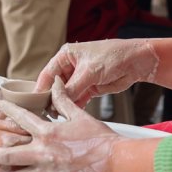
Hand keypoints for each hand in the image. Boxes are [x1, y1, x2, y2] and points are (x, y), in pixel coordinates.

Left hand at [0, 78, 122, 171]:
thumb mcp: (79, 115)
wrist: (115, 161)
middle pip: (6, 154)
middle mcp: (42, 152)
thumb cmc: (99, 139)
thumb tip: (54, 82)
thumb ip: (62, 100)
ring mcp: (45, 171)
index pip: (21, 118)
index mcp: (48, 132)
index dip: (7, 111)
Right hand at [35, 39, 159, 106]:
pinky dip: (75, 106)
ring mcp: (81, 78)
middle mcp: (71, 66)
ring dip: (64, 104)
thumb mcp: (89, 72)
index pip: (47, 74)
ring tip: (57, 116)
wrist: (136, 61)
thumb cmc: (113, 56)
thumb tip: (58, 101)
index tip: (34, 102)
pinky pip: (78, 99)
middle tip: (46, 112)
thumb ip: (73, 88)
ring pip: (67, 94)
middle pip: (56, 86)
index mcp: (66, 55)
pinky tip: (71, 114)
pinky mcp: (90, 88)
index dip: (41, 88)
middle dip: (52, 98)